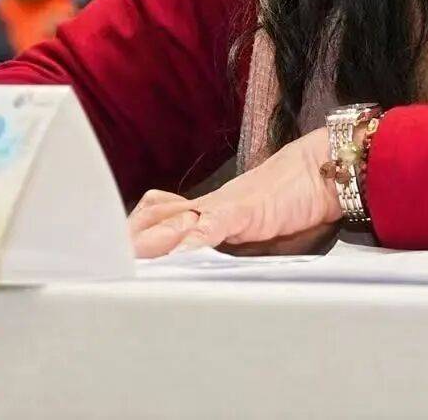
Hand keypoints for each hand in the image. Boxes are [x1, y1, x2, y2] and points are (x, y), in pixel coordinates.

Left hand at [129, 128, 340, 257]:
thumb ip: (229, 238)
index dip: (137, 229)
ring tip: (127, 260)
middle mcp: (210, 206)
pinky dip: (193, 239)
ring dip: (151, 241)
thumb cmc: (292, 197)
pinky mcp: (247, 211)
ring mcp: (226, 206)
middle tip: (105, 259)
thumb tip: (202, 259)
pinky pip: (214, 224)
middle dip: (131, 237)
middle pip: (157, 216)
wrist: (322, 168)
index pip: (161, 214)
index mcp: (208, 210)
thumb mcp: (255, 222)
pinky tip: (178, 254)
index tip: (110, 248)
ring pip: (177, 220)